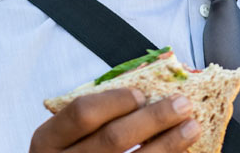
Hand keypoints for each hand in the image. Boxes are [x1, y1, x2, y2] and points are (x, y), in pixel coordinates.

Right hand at [30, 88, 200, 152]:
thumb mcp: (69, 135)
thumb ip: (98, 116)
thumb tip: (150, 93)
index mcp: (48, 140)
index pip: (83, 113)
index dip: (116, 100)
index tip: (142, 94)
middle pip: (114, 138)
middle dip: (153, 119)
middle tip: (182, 104)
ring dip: (169, 144)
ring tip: (191, 127)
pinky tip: (180, 151)